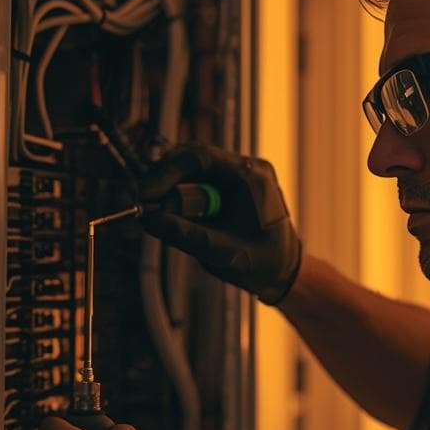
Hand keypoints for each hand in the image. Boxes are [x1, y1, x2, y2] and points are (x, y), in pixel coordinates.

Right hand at [138, 143, 302, 303]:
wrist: (284, 270)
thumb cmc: (262, 263)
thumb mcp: (222, 253)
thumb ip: (186, 235)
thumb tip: (149, 220)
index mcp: (251, 177)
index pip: (200, 158)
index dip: (166, 173)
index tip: (144, 193)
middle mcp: (246, 167)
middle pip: (193, 158)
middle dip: (165, 179)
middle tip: (145, 203)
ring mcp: (239, 174)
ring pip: (192, 168)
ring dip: (173, 189)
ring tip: (160, 214)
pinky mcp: (230, 184)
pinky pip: (198, 180)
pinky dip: (183, 195)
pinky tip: (177, 214)